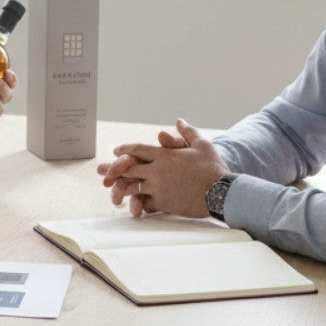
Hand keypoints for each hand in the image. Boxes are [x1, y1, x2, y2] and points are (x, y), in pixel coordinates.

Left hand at [95, 119, 228, 217]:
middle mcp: (157, 171)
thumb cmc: (213, 167)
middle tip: (102, 171)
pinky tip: (131, 205)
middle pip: (129, 168)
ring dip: (122, 188)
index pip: (138, 150)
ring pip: (133, 187)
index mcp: (164, 155)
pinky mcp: (164, 204)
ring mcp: (159, 188)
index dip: (125, 150)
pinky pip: (145, 204)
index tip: (116, 151)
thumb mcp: (201, 145)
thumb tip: (179, 121)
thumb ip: (187, 132)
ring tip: (111, 189)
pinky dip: (138, 204)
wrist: (222, 192)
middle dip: (113, 169)